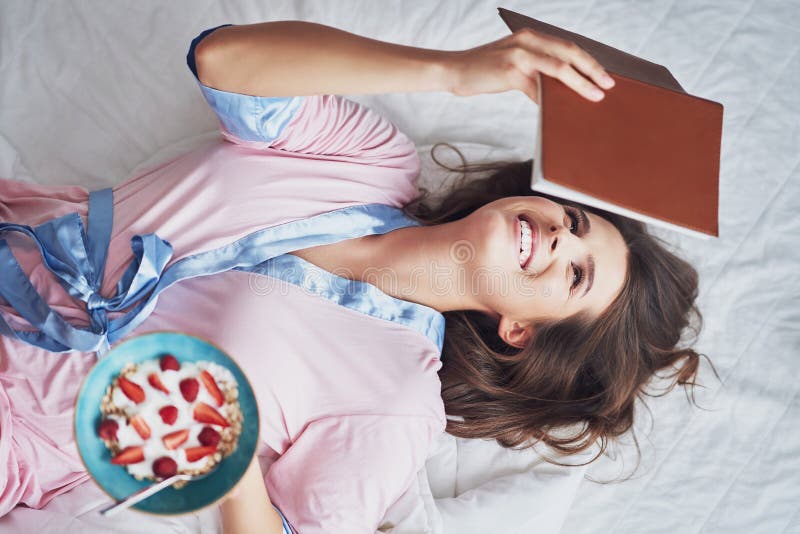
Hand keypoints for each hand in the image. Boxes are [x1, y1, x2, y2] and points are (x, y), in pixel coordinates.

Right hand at [448, 28, 614, 103]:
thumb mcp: (513, 66)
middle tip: (608, 85)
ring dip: (580, 83)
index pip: (568, 46)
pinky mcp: (510, 70)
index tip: (605, 75)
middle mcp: (527, 40)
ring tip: (594, 95)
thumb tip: (560, 92)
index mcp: (531, 36)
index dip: (589, 60)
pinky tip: (559, 110)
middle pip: (569, 53)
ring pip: (558, 68)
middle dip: (592, 69)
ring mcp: (519, 53)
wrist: (454, 71)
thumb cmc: (484, 71)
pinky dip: (549, 100)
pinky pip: (537, 87)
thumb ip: (536, 73)